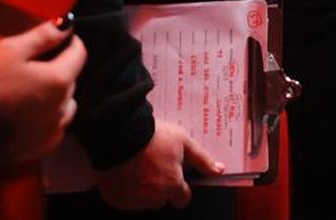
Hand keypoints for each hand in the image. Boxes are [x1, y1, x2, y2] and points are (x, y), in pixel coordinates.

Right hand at [0, 20, 84, 168]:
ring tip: (34, 91)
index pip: (79, 54)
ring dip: (57, 96)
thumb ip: (43, 37)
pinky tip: (31, 115)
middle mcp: (62, 107)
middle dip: (60, 69)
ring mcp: (52, 130)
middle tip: (37, 65)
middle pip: (71, 80)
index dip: (70, 42)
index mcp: (59, 80)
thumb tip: (67, 25)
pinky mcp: (38, 148)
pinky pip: (55, 129)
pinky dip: (49, 119)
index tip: (60, 38)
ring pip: (66, 106)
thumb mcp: (10, 50)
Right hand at [97, 118, 224, 209]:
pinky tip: (127, 172)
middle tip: (155, 166)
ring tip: (140, 167)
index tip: (175, 176)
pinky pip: (126, 200)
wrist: (119, 134)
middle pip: (162, 199)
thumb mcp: (183, 141)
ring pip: (144, 201)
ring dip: (144, 189)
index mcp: (172, 185)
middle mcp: (153, 198)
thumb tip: (218, 170)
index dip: (181, 187)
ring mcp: (133, 201)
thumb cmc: (151, 136)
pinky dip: (127, 190)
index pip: (183, 198)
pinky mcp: (116, 199)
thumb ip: (202, 159)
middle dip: (162, 187)